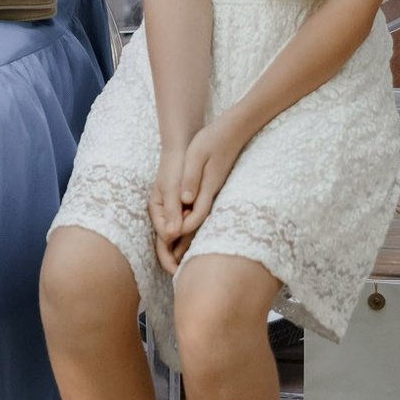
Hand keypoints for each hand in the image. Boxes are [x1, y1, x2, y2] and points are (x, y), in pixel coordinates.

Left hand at [156, 116, 248, 271]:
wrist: (232, 130)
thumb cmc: (211, 140)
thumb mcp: (197, 155)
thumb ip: (191, 177)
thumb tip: (184, 199)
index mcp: (206, 190)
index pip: (193, 219)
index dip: (180, 235)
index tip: (167, 250)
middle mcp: (210, 196)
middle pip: (196, 228)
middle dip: (183, 248)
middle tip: (170, 269)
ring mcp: (212, 195)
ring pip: (198, 224)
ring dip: (186, 241)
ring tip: (173, 261)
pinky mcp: (211, 191)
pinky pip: (200, 214)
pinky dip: (191, 227)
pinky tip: (182, 234)